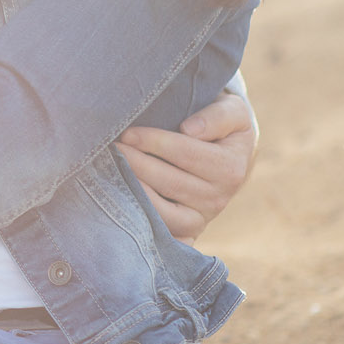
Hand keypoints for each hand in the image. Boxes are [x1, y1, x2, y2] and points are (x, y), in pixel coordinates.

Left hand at [116, 92, 257, 243]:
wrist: (228, 154)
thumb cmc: (222, 126)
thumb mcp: (233, 112)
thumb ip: (218, 116)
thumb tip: (190, 130)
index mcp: (231, 167)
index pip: (185, 153)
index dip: (153, 141)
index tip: (127, 133)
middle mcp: (219, 198)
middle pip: (169, 182)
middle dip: (136, 163)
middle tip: (111, 148)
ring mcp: (203, 218)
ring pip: (164, 212)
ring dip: (135, 190)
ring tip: (112, 170)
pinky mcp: (188, 231)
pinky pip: (164, 232)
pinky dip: (143, 219)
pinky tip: (122, 198)